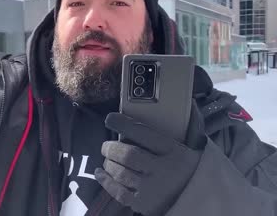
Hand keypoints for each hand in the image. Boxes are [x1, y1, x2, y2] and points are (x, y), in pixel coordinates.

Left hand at [95, 101, 205, 215]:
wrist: (204, 200)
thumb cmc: (191, 168)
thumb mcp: (193, 146)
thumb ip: (187, 125)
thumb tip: (188, 101)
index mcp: (173, 151)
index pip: (143, 133)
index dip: (122, 124)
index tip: (110, 119)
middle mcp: (162, 170)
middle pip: (127, 155)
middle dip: (111, 148)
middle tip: (106, 146)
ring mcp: (152, 190)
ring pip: (121, 173)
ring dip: (109, 163)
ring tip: (108, 159)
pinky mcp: (145, 205)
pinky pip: (118, 192)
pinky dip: (106, 181)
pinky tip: (101, 172)